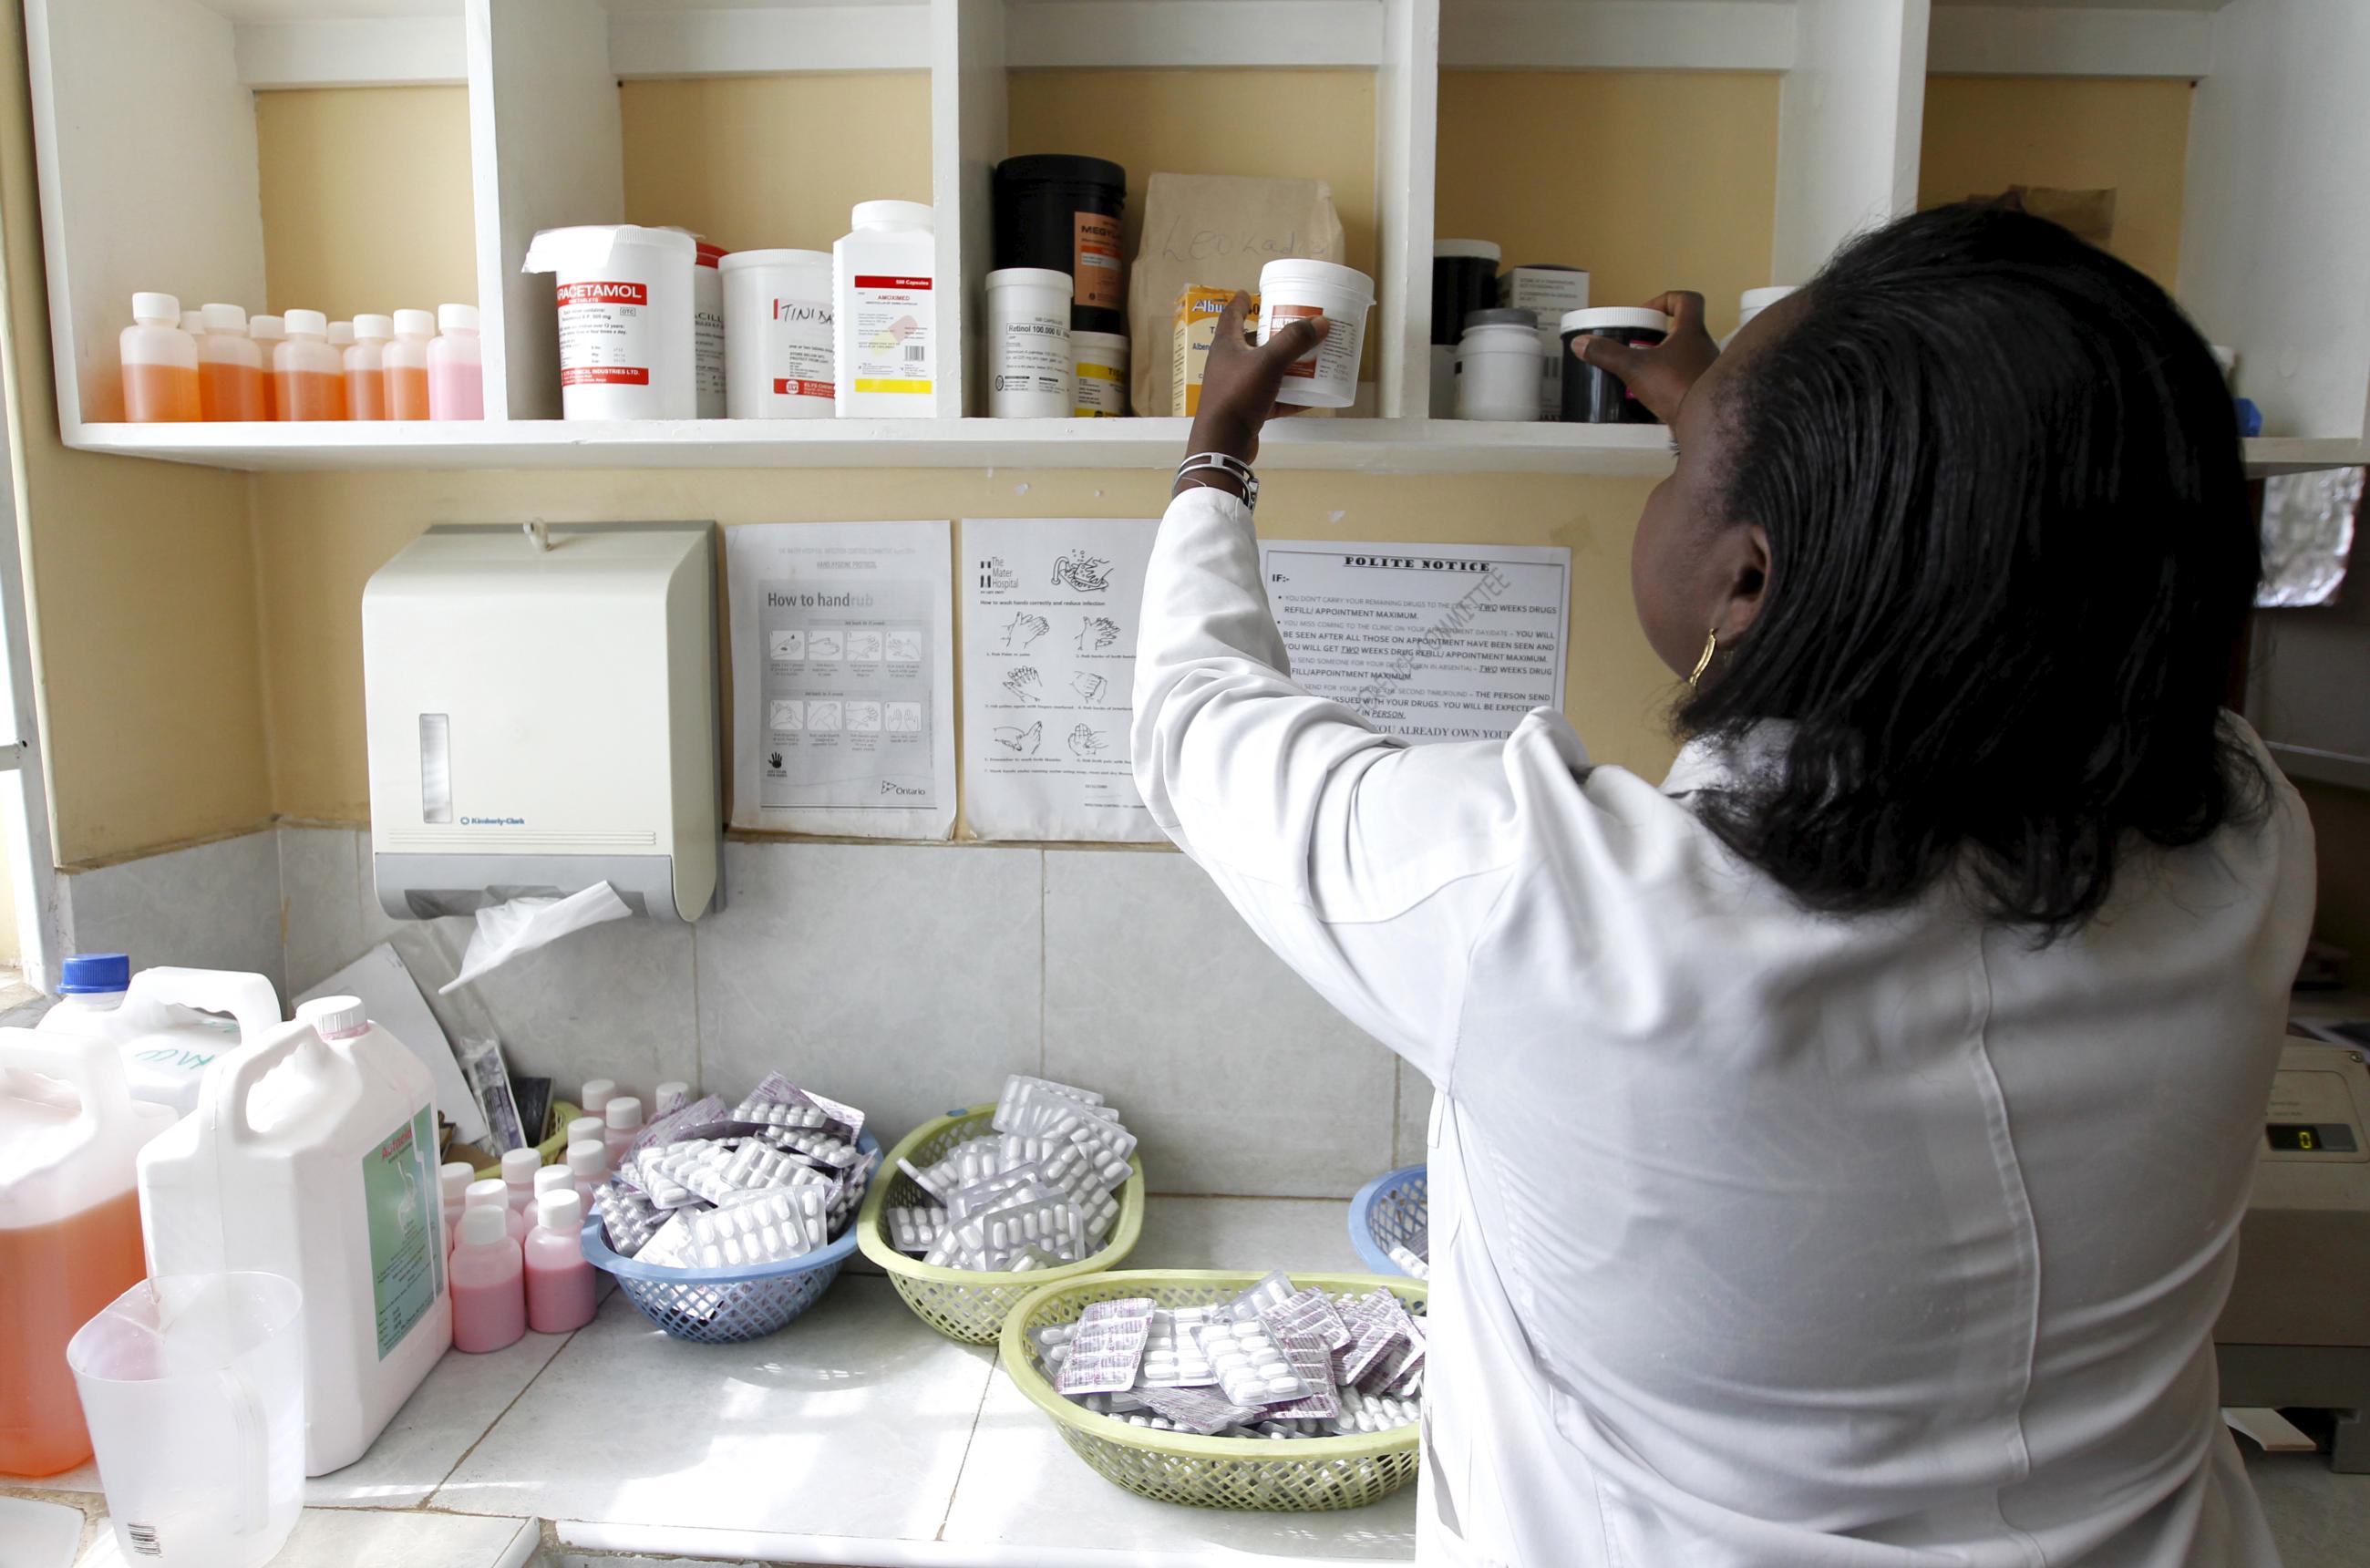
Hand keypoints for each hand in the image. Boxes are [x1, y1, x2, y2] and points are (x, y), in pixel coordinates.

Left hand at [1177, 292, 1328, 491]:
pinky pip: (1272, 398)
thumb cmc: (1238, 394)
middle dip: (1272, 335)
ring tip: (1309, 357)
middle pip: (1251, 343)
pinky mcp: (1246, 410)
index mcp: (1226, 346)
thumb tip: (1321, 322)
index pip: (1231, 316)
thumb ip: (1294, 341)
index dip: (1239, 303)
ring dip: (1285, 365)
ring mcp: (1237, 388)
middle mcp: (1229, 364)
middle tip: (1294, 327)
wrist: (1223, 443)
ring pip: (1265, 371)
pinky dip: (1290, 396)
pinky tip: (1311, 396)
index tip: (1246, 293)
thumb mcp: (1268, 362)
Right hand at [1571, 291, 1718, 424]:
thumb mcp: (1635, 368)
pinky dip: (1671, 381)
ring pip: (1685, 354)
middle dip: (1658, 335)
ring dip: (1665, 359)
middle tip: (1637, 346)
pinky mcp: (1705, 391)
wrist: (1705, 424)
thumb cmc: (1676, 387)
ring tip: (1642, 372)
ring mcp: (1708, 369)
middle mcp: (1704, 346)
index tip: (1646, 314)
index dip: (1666, 300)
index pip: (1688, 299)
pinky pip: (1687, 377)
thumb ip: (1608, 354)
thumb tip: (1581, 343)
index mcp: (1692, 331)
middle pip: (1683, 329)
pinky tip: (1654, 394)